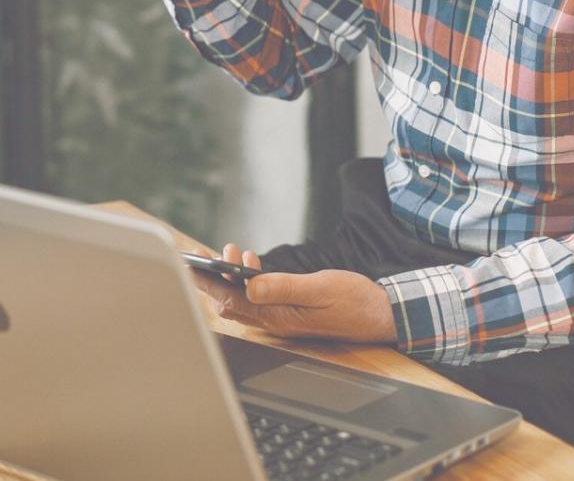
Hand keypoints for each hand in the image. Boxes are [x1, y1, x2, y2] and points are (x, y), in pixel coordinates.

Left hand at [188, 244, 397, 344]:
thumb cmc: (354, 301)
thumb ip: (284, 287)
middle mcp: (274, 320)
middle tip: (213, 252)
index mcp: (278, 316)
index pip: (231, 300)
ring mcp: (281, 318)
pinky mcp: (289, 312)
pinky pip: (258, 298)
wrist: (381, 315)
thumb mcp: (320, 288)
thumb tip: (250, 285)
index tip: (192, 266)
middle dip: (216, 277)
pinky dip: (248, 280)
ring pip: (243, 299)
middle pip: (231, 301)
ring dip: (232, 277)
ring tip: (233, 252)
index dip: (208, 283)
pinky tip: (252, 265)